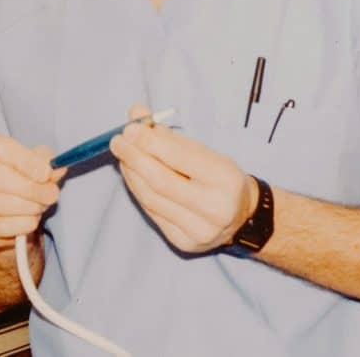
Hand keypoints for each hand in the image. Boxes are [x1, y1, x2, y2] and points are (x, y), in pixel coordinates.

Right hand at [0, 134, 66, 247]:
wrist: (2, 206)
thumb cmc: (18, 175)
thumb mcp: (34, 162)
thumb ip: (45, 163)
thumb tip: (56, 169)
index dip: (25, 161)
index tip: (46, 174)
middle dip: (28, 187)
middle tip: (51, 195)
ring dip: (26, 207)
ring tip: (42, 207)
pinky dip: (17, 225)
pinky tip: (31, 222)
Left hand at [109, 105, 258, 253]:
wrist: (241, 216)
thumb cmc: (219, 176)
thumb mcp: (205, 152)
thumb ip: (170, 137)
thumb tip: (136, 116)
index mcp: (226, 179)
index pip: (180, 158)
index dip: (150, 142)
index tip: (129, 128)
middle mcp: (215, 208)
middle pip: (161, 181)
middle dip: (134, 158)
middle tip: (117, 141)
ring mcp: (198, 230)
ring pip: (152, 198)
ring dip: (132, 174)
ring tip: (123, 155)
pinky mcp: (183, 242)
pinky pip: (152, 212)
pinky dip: (138, 190)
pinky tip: (133, 175)